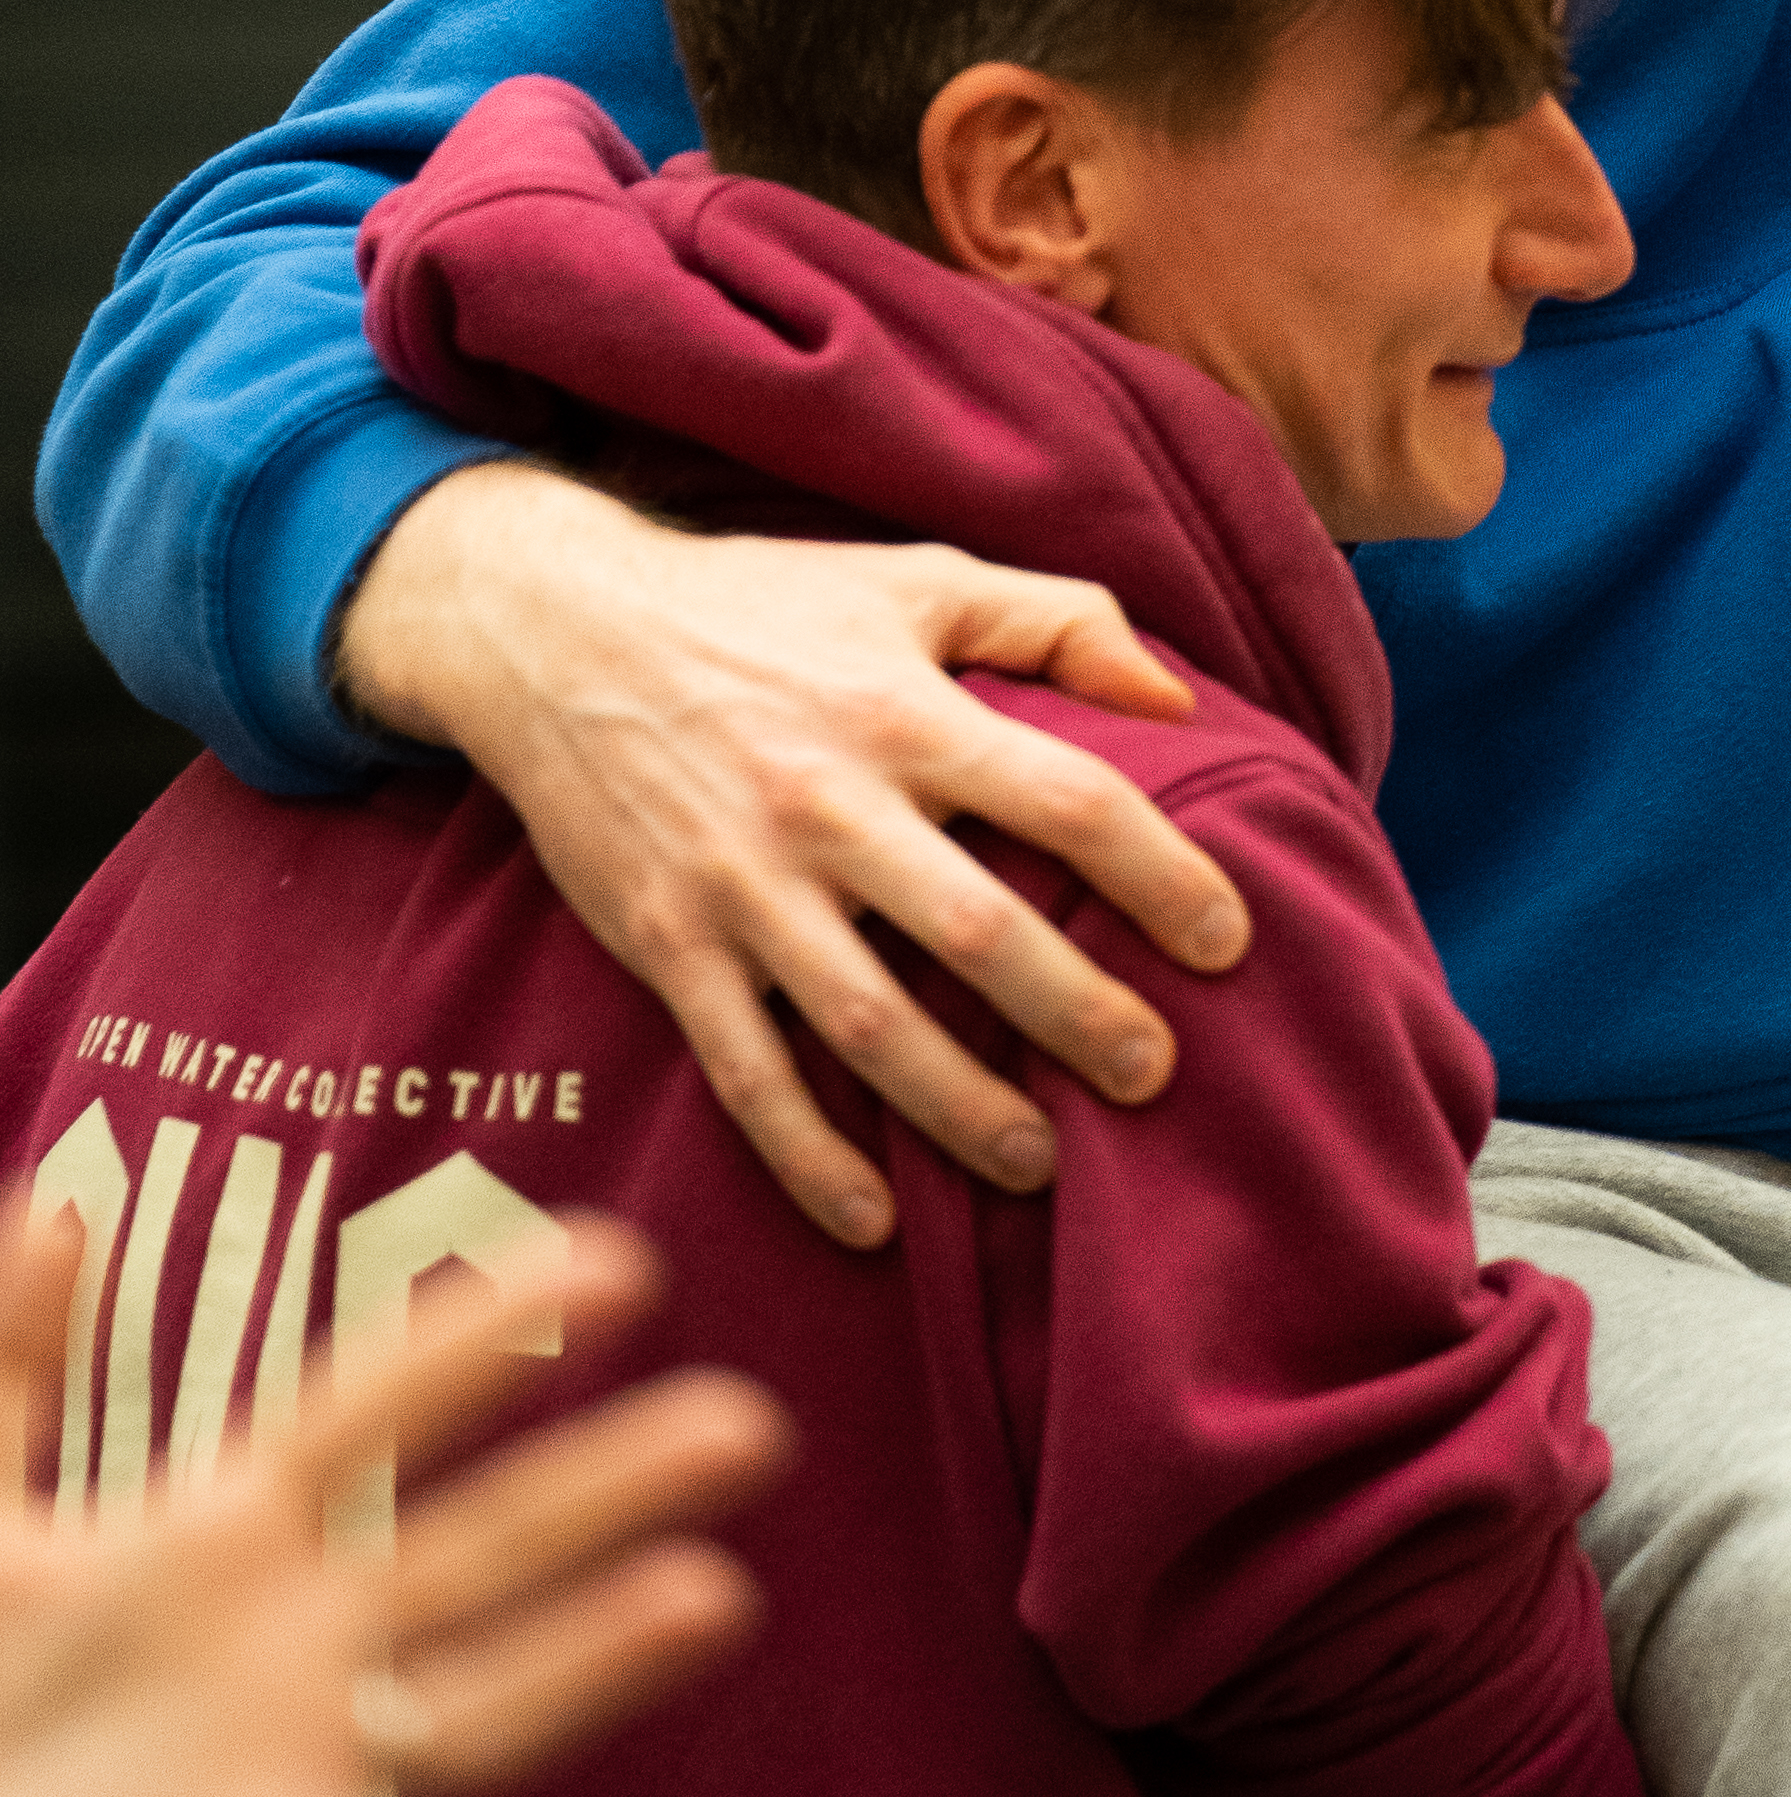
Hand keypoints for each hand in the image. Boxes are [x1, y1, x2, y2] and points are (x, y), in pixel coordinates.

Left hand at [0, 1200, 780, 1796]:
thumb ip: (15, 1361)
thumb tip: (55, 1191)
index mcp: (233, 1529)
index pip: (375, 1412)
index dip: (480, 1337)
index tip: (611, 1258)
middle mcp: (304, 1636)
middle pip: (478, 1547)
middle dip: (609, 1483)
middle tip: (748, 1422)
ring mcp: (307, 1764)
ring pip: (477, 1705)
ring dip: (599, 1659)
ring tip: (714, 1599)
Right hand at [340, 464, 1252, 1246]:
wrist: (558, 632)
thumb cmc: (762, 604)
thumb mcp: (914, 579)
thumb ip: (1056, 619)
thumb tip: (1175, 695)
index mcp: (905, 711)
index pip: (1067, 799)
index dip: (1160, 873)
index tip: (1226, 941)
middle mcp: (831, 806)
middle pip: (981, 933)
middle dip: (1080, 1016)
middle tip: (1154, 1076)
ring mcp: (746, 889)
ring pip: (872, 1026)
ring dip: (964, 1109)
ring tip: (1040, 1162)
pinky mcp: (672, 948)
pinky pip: (748, 1074)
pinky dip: (810, 1156)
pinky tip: (874, 1217)